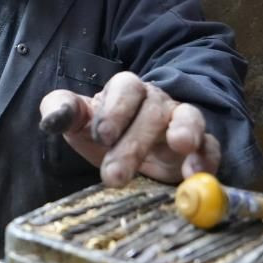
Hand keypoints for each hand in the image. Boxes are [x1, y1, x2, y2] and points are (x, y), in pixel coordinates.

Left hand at [39, 71, 220, 185]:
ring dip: (186, 131)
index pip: (126, 87)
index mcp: (126, 90)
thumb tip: (51, 118)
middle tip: (113, 175)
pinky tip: (195, 174)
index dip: (115, 109)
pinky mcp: (199, 147)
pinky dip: (206, 159)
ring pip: (189, 118)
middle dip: (133, 143)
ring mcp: (181, 122)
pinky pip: (210, 147)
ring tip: (181, 147)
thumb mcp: (77, 121)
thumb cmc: (102, 132)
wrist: (128, 151)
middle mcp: (157, 101)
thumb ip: (62, 111)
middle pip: (151, 111)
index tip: (101, 136)